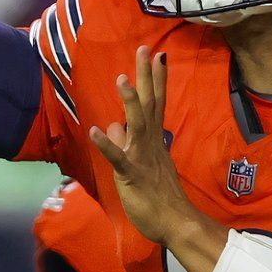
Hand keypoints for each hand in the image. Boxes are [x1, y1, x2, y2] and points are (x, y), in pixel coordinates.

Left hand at [87, 47, 221, 262]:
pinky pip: (119, 158)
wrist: (176, 223)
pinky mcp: (132, 175)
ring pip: (137, 124)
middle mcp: (150, 144)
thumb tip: (112, 125)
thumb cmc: (159, 197)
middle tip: (145, 49)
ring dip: (129, 102)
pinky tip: (96, 131)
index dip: (156, 80)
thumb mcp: (142, 165)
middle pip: (149, 104)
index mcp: (154, 141)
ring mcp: (142, 158)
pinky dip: (108, 144)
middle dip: (146, 77)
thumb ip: (128, 143)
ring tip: (121, 79)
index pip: (156, 104)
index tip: (158, 56)